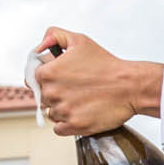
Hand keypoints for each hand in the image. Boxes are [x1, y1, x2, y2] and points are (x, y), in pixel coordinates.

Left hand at [30, 28, 161, 136]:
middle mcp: (52, 93)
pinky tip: (80, 113)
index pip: (33, 79)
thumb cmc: (106, 64)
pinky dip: (67, 123)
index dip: (47, 78)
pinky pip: (59, 128)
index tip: (60, 79)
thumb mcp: (79, 40)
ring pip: (52, 113)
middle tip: (75, 88)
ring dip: (62, 108)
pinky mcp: (74, 126)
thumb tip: (40, 46)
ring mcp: (63, 111)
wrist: (130, 86)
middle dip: (56, 93)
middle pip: (43, 97)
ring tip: (81, 100)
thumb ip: (54, 36)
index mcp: (48, 73)